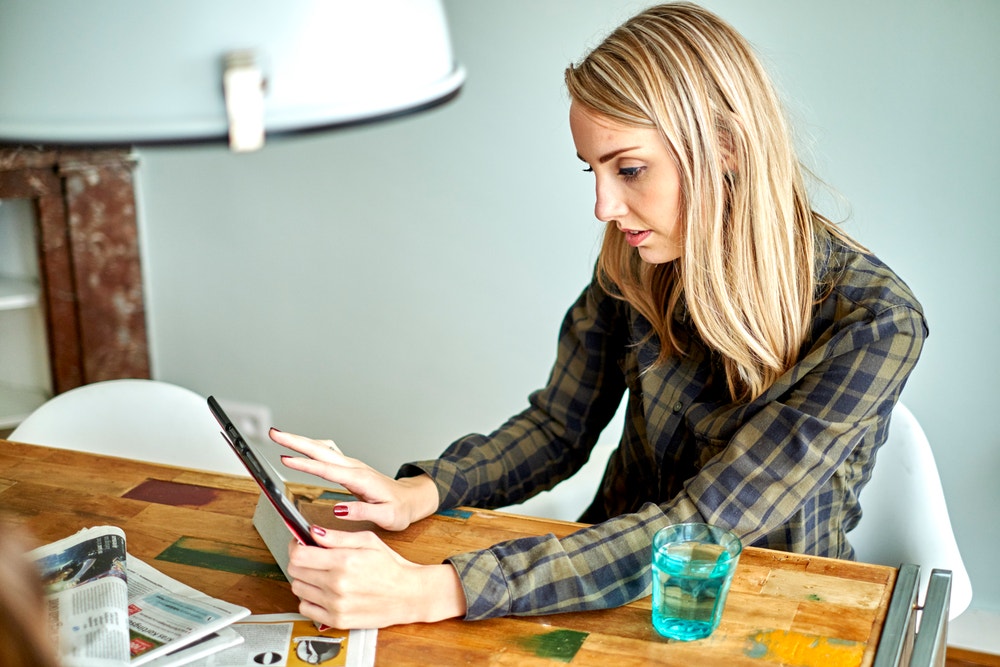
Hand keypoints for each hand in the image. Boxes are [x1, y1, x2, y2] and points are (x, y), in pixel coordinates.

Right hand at [269, 428, 438, 530]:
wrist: (410, 499)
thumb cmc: (399, 509)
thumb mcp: (386, 516)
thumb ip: (363, 512)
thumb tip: (338, 510)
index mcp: (360, 479)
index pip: (328, 470)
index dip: (305, 465)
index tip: (285, 459)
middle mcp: (353, 467)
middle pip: (320, 451)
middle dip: (296, 441)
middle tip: (274, 434)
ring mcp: (350, 466)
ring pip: (321, 450)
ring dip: (299, 442)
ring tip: (278, 437)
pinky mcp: (347, 469)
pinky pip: (324, 456)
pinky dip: (308, 450)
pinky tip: (297, 448)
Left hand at [287, 527, 465, 628]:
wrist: (408, 595)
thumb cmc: (390, 566)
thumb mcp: (368, 541)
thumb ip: (338, 537)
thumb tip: (313, 531)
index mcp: (344, 561)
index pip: (299, 555)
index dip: (296, 546)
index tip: (300, 544)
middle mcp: (337, 584)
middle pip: (295, 571)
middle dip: (301, 561)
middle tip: (313, 558)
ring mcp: (335, 605)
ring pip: (297, 589)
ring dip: (304, 580)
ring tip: (321, 575)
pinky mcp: (337, 620)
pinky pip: (305, 608)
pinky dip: (309, 599)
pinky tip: (324, 592)